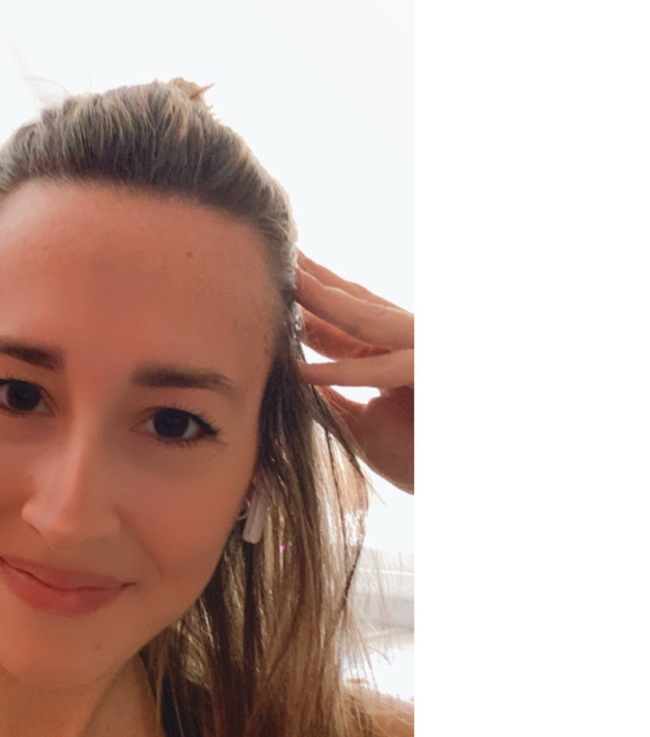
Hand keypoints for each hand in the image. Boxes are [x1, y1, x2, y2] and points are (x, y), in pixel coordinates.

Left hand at [294, 252, 413, 493]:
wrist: (460, 483)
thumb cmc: (419, 457)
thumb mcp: (363, 426)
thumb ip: (334, 401)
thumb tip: (299, 383)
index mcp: (395, 351)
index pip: (348, 316)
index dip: (312, 297)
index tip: (277, 275)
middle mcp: (410, 344)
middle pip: (355, 304)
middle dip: (315, 280)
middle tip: (279, 254)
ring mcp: (425, 355)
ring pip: (367, 321)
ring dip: (324, 302)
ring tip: (286, 282)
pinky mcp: (433, 376)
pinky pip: (382, 370)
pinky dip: (341, 373)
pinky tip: (303, 372)